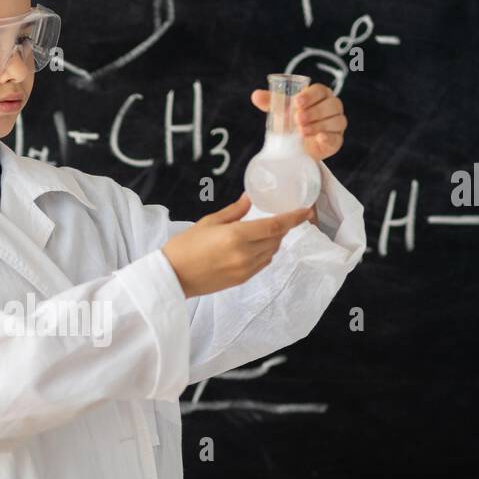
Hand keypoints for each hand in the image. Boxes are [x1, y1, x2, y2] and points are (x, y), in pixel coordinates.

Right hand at [161, 193, 311, 297]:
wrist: (172, 277)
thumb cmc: (184, 246)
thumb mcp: (208, 222)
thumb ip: (234, 212)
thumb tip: (250, 199)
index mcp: (236, 236)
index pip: (275, 226)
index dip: (293, 218)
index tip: (306, 210)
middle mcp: (244, 254)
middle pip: (276, 239)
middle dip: (283, 227)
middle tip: (284, 216)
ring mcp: (245, 269)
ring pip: (271, 251)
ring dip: (274, 240)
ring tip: (268, 230)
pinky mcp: (242, 279)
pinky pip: (263, 263)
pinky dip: (265, 252)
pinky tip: (257, 245)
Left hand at [250, 82, 346, 161]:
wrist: (297, 146)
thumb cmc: (292, 122)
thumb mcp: (282, 110)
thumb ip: (271, 102)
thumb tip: (255, 95)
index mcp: (321, 95)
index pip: (320, 90)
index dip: (310, 95)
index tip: (297, 102)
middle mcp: (333, 107)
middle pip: (332, 104)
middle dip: (314, 111)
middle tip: (297, 119)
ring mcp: (337, 124)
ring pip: (336, 120)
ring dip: (318, 125)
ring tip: (301, 131)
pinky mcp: (336, 140)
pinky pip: (337, 138)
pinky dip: (328, 137)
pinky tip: (319, 137)